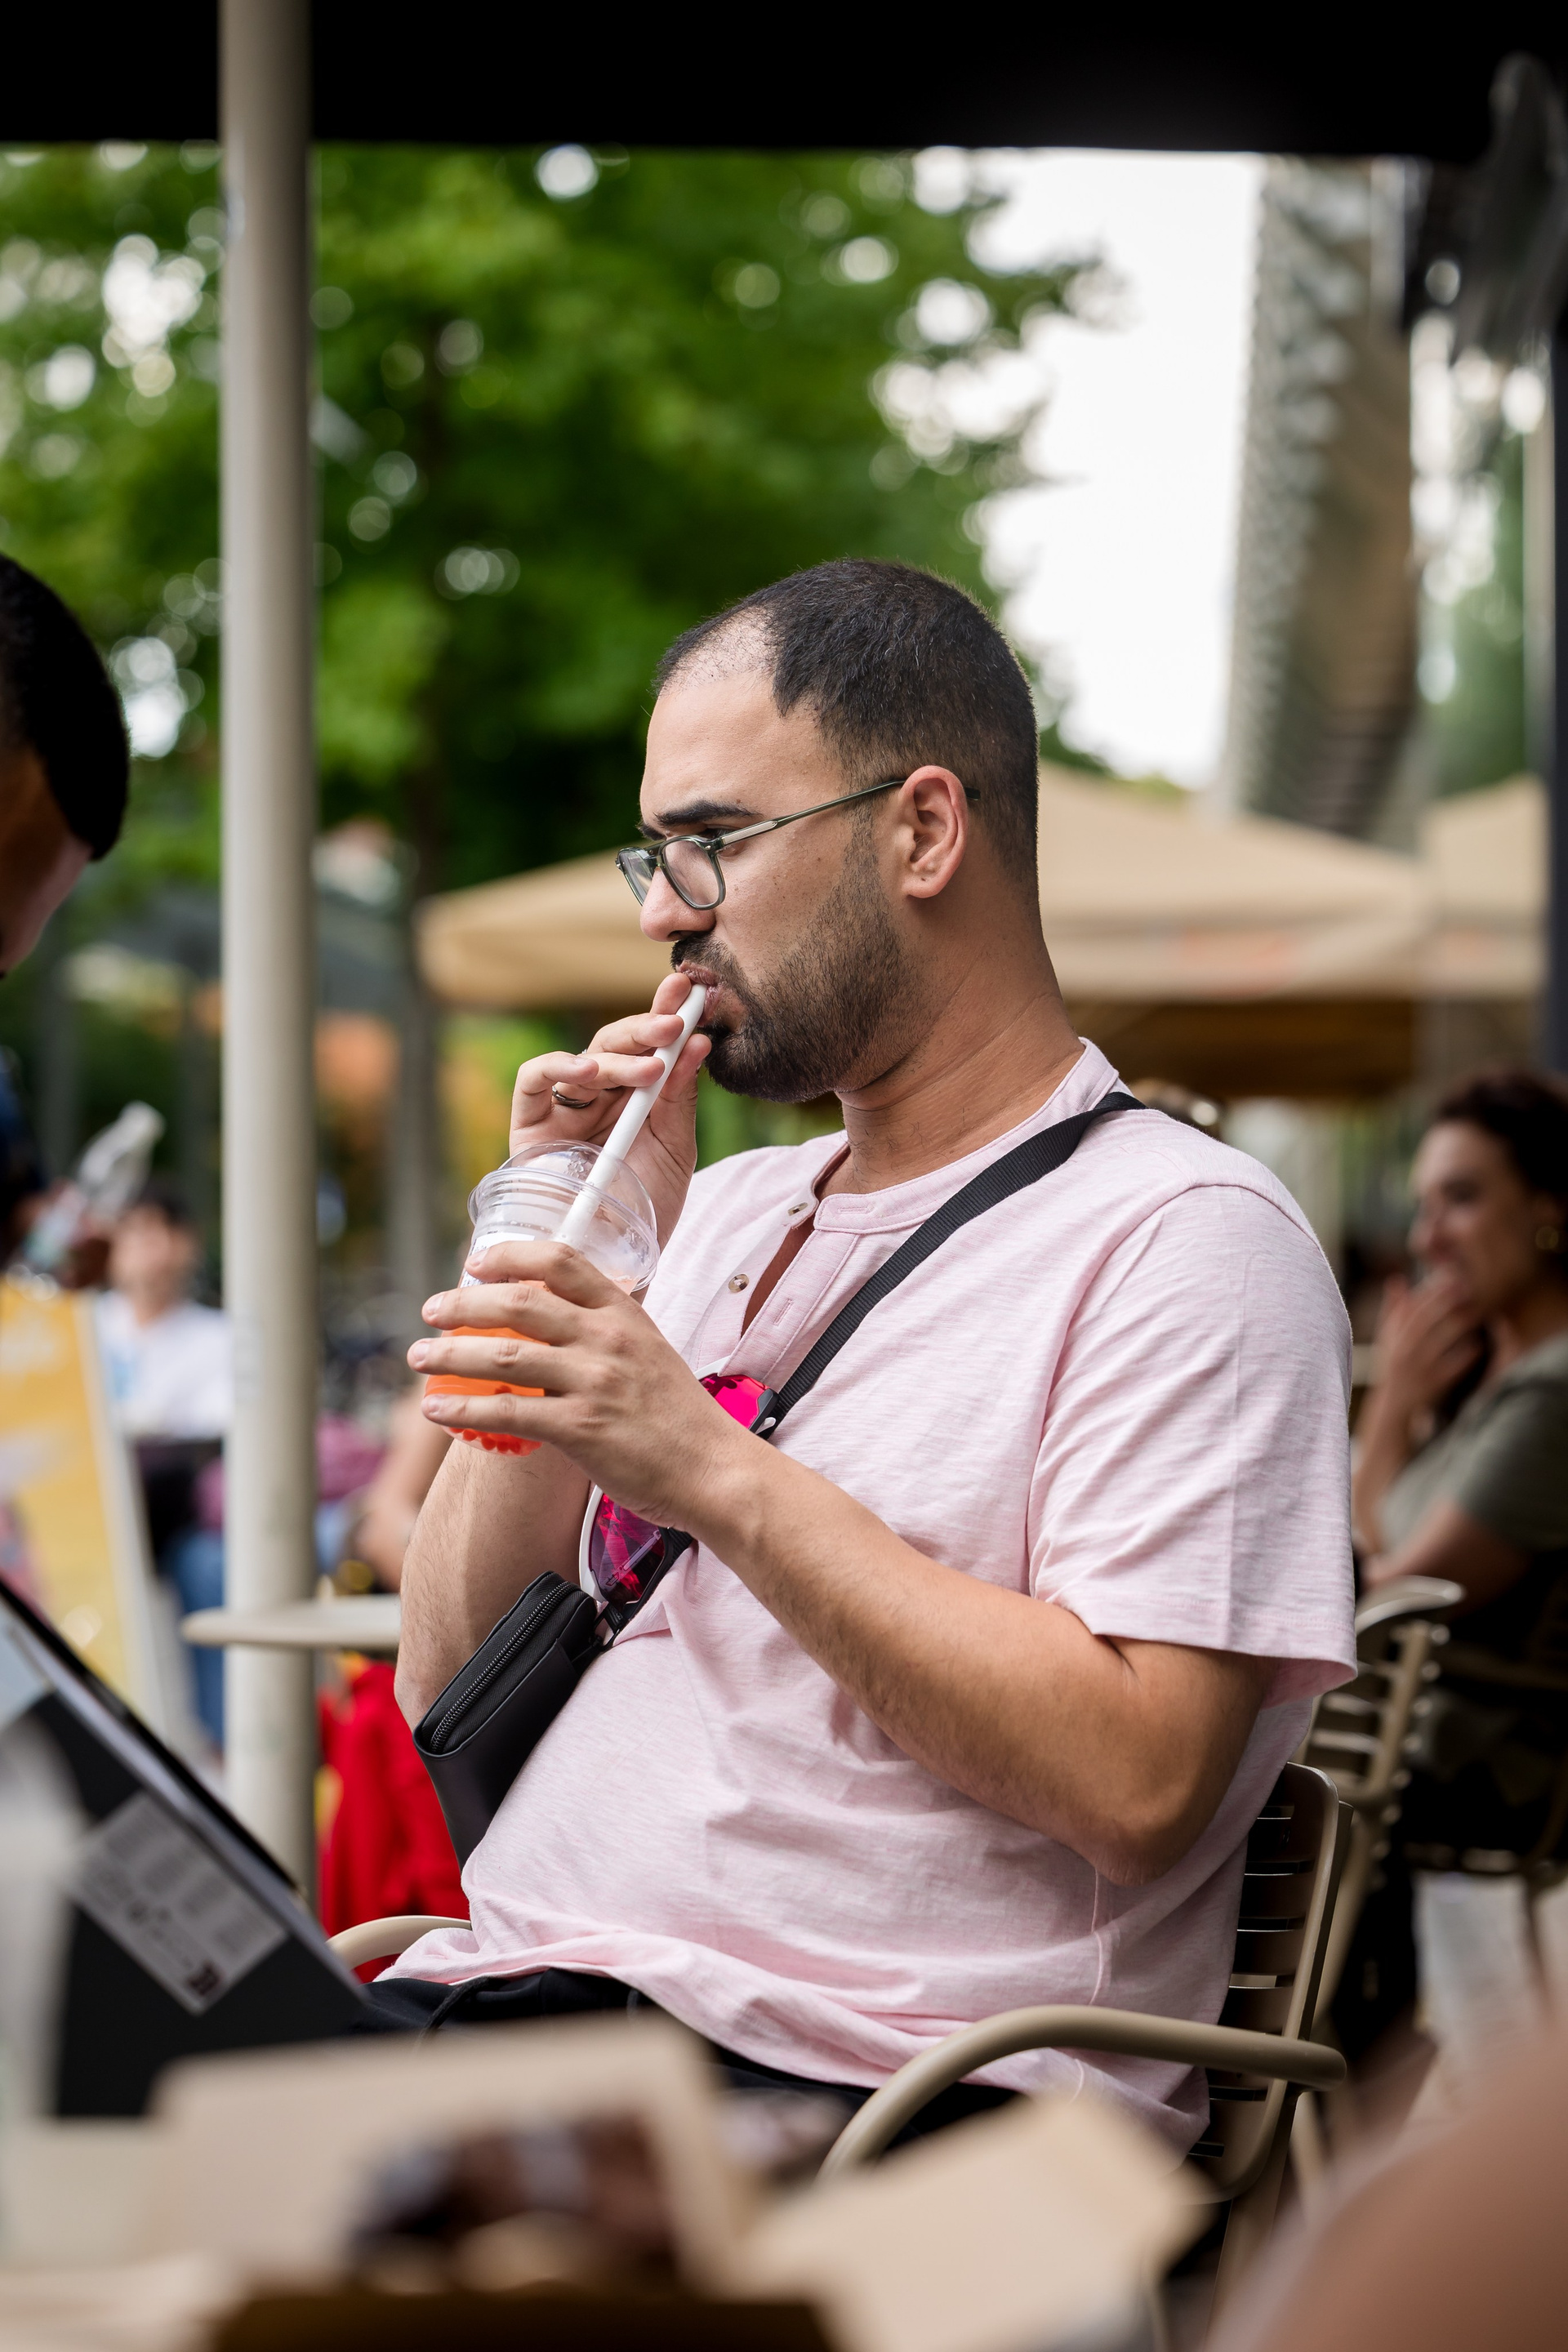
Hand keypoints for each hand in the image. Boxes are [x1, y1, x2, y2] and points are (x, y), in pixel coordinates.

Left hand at [410, 1238, 752, 1526]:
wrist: (714, 1470)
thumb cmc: (680, 1418)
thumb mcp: (649, 1353)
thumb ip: (603, 1334)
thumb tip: (549, 1328)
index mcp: (625, 1313)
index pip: (560, 1261)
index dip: (509, 1256)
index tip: (474, 1262)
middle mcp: (607, 1338)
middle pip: (519, 1302)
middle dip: (463, 1303)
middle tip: (430, 1310)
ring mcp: (594, 1382)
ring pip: (502, 1353)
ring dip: (449, 1354)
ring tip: (418, 1357)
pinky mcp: (581, 1429)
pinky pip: (507, 1411)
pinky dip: (463, 1408)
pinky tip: (437, 1408)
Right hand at [509, 974, 709, 1242]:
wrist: (612, 1265)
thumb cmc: (646, 1210)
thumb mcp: (674, 1150)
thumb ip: (680, 1098)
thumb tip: (696, 1042)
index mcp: (638, 1096)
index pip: (651, 1044)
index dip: (669, 1013)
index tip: (697, 992)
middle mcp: (600, 1096)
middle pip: (620, 1043)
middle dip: (648, 1025)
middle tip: (677, 1022)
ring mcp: (565, 1108)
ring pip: (586, 1057)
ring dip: (620, 1052)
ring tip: (650, 1062)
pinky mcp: (529, 1125)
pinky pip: (533, 1080)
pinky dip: (558, 1066)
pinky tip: (589, 1071)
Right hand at [1373, 1271, 1482, 1428]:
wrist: (1393, 1406)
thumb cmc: (1393, 1365)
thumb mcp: (1388, 1338)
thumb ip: (1393, 1309)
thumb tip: (1397, 1278)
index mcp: (1394, 1337)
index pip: (1412, 1309)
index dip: (1430, 1291)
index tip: (1449, 1275)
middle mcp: (1404, 1351)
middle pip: (1425, 1321)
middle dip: (1446, 1302)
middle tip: (1468, 1286)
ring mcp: (1418, 1369)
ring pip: (1439, 1342)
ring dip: (1459, 1325)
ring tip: (1477, 1310)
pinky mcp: (1432, 1385)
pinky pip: (1451, 1368)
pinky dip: (1464, 1356)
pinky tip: (1478, 1344)